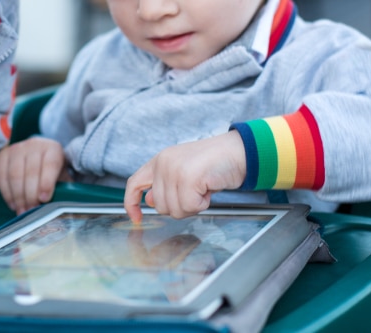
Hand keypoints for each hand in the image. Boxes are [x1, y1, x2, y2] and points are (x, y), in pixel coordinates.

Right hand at [0, 136, 65, 213]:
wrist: (38, 157)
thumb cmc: (52, 172)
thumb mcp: (61, 176)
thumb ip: (61, 188)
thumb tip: (56, 206)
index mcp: (53, 149)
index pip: (50, 164)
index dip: (46, 182)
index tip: (44, 199)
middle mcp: (34, 145)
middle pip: (31, 171)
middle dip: (31, 195)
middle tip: (32, 210)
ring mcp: (17, 149)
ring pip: (15, 175)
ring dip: (18, 197)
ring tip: (22, 211)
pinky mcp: (3, 155)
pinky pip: (2, 176)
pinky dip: (7, 193)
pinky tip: (13, 204)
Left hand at [124, 130, 246, 222]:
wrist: (239, 151)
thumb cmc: (215, 162)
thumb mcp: (183, 171)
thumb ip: (164, 185)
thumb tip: (150, 200)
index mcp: (159, 160)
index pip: (134, 184)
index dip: (131, 203)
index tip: (136, 218)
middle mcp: (163, 163)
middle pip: (159, 206)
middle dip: (180, 206)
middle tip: (196, 192)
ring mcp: (174, 169)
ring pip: (175, 209)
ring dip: (193, 205)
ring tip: (203, 187)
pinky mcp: (187, 177)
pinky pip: (190, 206)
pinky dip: (203, 203)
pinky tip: (209, 188)